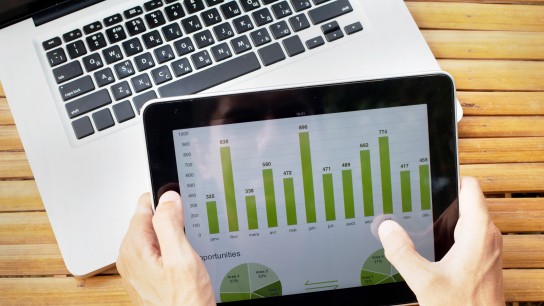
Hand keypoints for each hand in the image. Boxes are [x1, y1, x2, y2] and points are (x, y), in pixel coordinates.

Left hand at [117, 191, 215, 305]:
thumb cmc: (183, 302)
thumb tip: (167, 198)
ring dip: (173, 236)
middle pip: (150, 219)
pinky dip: (171, 250)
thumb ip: (170, 224)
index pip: (145, 205)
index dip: (167, 203)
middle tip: (188, 235)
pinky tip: (184, 262)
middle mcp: (130, 255)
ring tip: (187, 251)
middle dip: (171, 221)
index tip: (182, 209)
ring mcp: (137, 266)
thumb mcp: (180, 257)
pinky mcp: (146, 274)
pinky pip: (157, 250)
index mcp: (134, 246)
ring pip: (155, 235)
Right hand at [378, 176, 503, 304]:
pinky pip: (465, 233)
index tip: (427, 178)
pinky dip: (447, 231)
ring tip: (417, 219)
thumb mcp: (424, 281)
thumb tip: (387, 228)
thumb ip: (402, 253)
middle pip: (464, 200)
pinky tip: (428, 243)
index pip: (469, 187)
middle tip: (413, 199)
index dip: (448, 178)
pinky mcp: (480, 257)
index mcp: (478, 231)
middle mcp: (486, 235)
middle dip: (439, 198)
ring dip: (442, 216)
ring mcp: (485, 246)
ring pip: (464, 217)